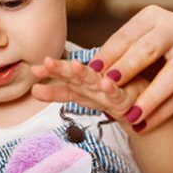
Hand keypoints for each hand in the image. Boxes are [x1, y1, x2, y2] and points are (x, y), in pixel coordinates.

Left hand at [31, 57, 146, 132]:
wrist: (138, 109)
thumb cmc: (108, 96)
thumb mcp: (81, 96)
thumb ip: (58, 93)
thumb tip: (33, 90)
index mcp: (81, 81)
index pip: (63, 76)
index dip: (50, 72)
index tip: (34, 69)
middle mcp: (93, 83)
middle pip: (75, 75)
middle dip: (61, 69)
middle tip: (47, 63)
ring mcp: (108, 90)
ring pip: (94, 81)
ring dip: (84, 73)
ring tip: (74, 67)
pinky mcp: (125, 99)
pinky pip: (117, 95)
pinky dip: (111, 89)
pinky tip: (106, 83)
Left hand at [35, 6, 172, 132]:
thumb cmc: (146, 55)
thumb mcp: (127, 50)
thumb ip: (106, 57)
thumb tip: (66, 68)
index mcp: (150, 17)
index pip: (125, 37)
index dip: (107, 55)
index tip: (89, 70)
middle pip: (148, 50)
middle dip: (127, 69)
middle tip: (106, 86)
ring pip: (171, 76)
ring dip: (150, 98)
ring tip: (131, 116)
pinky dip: (164, 111)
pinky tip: (147, 123)